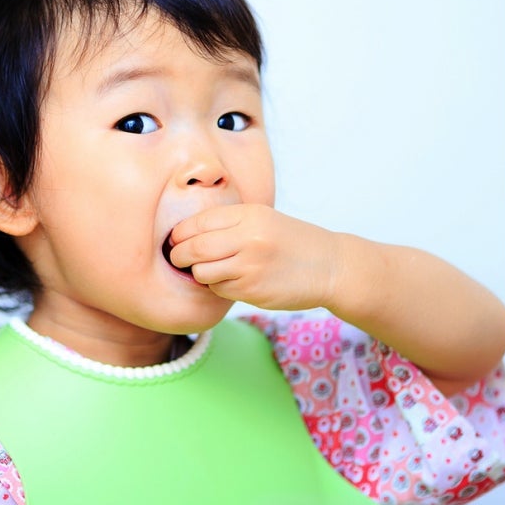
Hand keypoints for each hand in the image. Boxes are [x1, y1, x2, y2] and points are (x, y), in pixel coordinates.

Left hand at [169, 204, 340, 309]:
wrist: (330, 266)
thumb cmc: (290, 241)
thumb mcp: (263, 219)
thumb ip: (227, 223)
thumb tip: (182, 235)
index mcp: (249, 215)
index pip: (198, 222)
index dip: (180, 233)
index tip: (175, 240)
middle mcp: (249, 238)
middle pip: (194, 248)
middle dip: (179, 255)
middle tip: (178, 258)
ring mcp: (251, 266)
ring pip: (202, 272)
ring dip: (199, 273)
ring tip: (209, 270)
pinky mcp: (253, 290)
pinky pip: (219, 289)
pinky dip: (217, 286)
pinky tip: (232, 280)